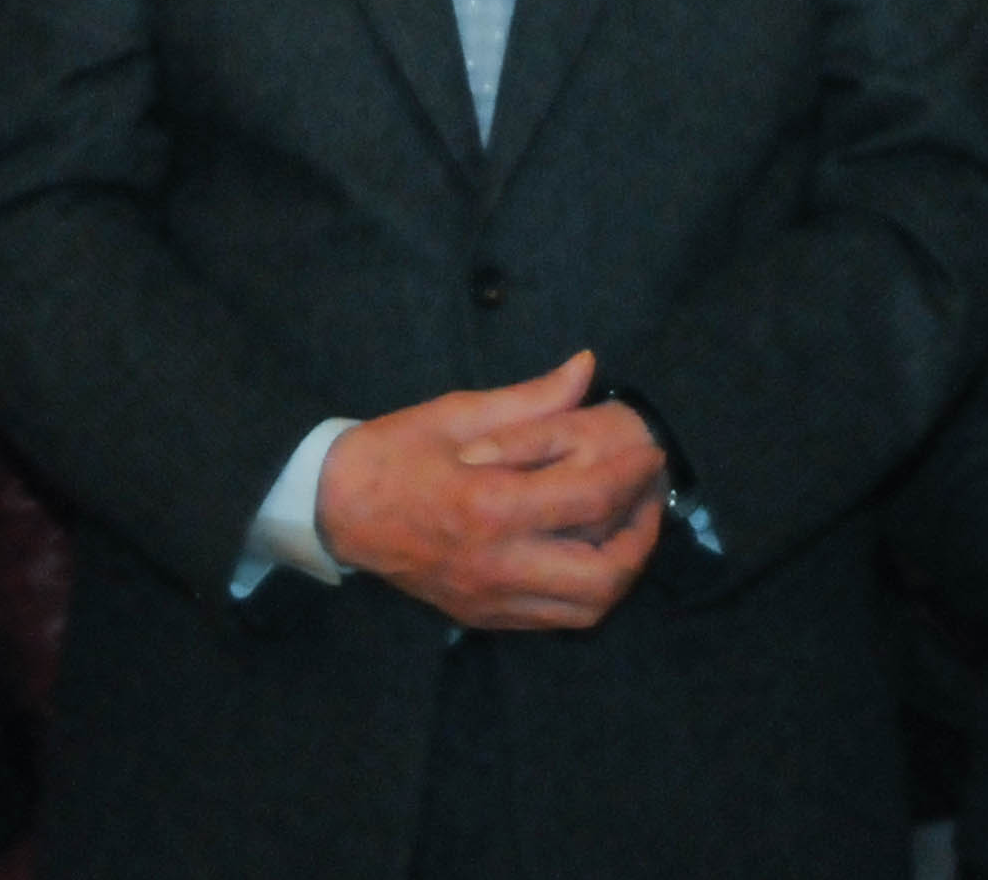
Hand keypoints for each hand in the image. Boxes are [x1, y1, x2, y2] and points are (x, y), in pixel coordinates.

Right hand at [315, 352, 665, 630]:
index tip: (652, 452)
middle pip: (603, 576)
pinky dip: (584, 592)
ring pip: (584, 609)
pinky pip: (553, 619)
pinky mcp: (482, 616)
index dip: (633, 475)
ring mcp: (490, 598)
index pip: (590, 500)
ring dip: (619, 572)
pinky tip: (588, 554)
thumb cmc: (396, 452)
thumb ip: (532, 399)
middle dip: (641, 539)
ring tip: (626, 530)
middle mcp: (497, 564)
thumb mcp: (461, 413)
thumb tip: (588, 368)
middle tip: (648, 501)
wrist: (335, 507)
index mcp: (491, 506)